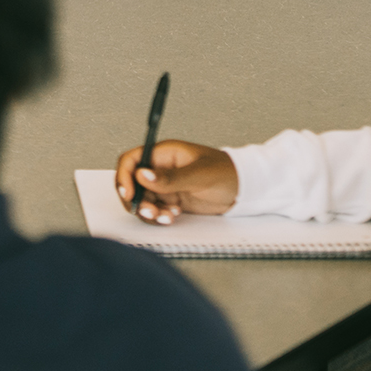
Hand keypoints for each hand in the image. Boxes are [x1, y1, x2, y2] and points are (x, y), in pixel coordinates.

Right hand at [114, 139, 239, 223]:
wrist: (245, 190)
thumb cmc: (228, 172)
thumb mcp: (199, 174)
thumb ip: (170, 177)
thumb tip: (142, 175)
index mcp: (164, 154)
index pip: (132, 161)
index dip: (125, 176)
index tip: (129, 194)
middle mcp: (161, 169)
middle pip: (133, 183)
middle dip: (136, 199)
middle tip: (148, 211)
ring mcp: (166, 186)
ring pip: (143, 200)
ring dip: (149, 211)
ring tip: (165, 216)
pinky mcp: (172, 200)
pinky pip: (156, 210)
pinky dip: (160, 216)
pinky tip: (173, 216)